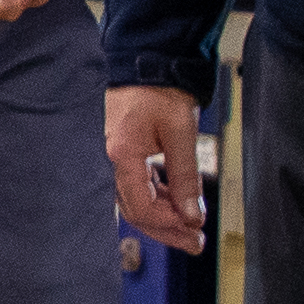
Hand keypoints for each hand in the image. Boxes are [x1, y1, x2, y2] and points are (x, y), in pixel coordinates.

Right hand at [107, 83, 209, 254]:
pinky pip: (135, 184)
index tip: (194, 228)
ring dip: (163, 215)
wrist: (150, 61)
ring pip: (135, 200)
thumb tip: (192, 216)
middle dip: (166, 229)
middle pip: (134, 210)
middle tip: (195, 243)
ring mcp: (112, 156)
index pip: (140, 208)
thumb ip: (185, 178)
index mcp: (120, 154)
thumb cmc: (162, 90)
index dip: (169, 223)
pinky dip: (156, 197)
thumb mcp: (181, 134)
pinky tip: (175, 204)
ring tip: (190, 226)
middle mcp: (109, 159)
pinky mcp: (120, 151)